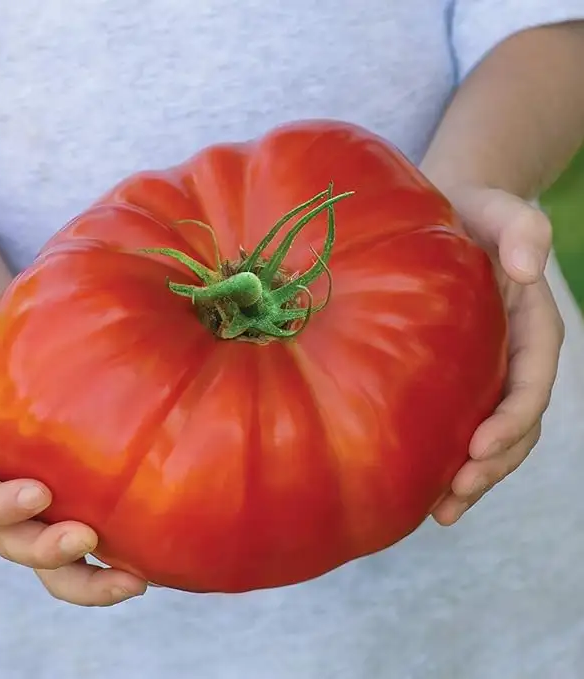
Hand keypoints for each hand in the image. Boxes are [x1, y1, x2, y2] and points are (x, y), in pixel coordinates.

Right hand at [0, 314, 146, 604]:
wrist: (11, 356)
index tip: (37, 492)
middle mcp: (0, 494)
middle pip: (13, 542)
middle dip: (46, 551)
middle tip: (85, 538)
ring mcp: (39, 505)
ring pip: (54, 562)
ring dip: (89, 578)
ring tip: (133, 581)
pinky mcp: (74, 502)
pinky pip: (91, 541)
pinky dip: (116, 559)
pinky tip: (152, 562)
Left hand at [431, 186, 564, 524]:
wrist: (448, 215)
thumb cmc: (473, 211)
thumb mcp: (499, 210)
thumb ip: (522, 229)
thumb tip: (527, 268)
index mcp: (531, 326)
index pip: (532, 382)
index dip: (513, 419)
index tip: (479, 445)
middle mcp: (513, 356)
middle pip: (516, 424)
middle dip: (491, 465)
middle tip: (453, 497)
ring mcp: (486, 371)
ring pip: (491, 436)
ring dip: (471, 477)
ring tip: (440, 511)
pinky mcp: (455, 377)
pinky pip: (458, 423)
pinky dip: (446, 458)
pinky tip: (420, 486)